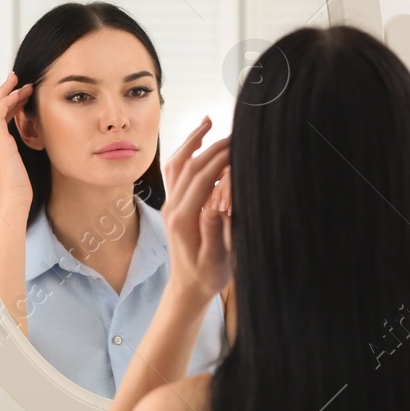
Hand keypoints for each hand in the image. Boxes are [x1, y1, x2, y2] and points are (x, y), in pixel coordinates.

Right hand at [0, 72, 34, 211]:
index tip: (21, 97)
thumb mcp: (21, 168)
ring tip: (20, 82)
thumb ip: (21, 154)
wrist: (13, 202)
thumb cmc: (19, 192)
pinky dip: (7, 100)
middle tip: (18, 82)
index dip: (8, 107)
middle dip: (6, 94)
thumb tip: (35, 143)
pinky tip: (19, 94)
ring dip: (8, 92)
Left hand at [161, 120, 231, 306]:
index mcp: (183, 219)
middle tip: (234, 132)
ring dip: (192, 141)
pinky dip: (187, 153)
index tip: (238, 144)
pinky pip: (176, 172)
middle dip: (211, 145)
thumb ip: (214, 232)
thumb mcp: (214, 260)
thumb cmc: (206, 276)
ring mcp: (171, 204)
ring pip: (177, 164)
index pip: (201, 178)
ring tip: (207, 122)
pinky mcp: (174, 205)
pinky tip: (200, 144)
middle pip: (189, 165)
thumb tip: (215, 205)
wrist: (187, 288)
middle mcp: (173, 207)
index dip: (219, 158)